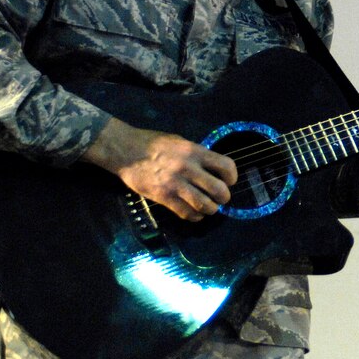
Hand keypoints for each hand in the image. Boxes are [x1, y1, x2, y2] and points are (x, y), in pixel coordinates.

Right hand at [82, 117, 237, 220]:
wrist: (126, 150)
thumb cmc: (153, 143)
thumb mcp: (180, 142)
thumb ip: (197, 154)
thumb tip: (211, 167)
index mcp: (195, 151)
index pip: (226, 166)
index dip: (232, 176)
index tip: (229, 181)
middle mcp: (188, 168)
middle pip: (218, 190)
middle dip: (224, 198)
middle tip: (221, 198)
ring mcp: (176, 184)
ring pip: (204, 205)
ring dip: (210, 209)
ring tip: (208, 207)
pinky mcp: (164, 197)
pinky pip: (186, 213)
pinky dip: (195, 216)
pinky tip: (194, 213)